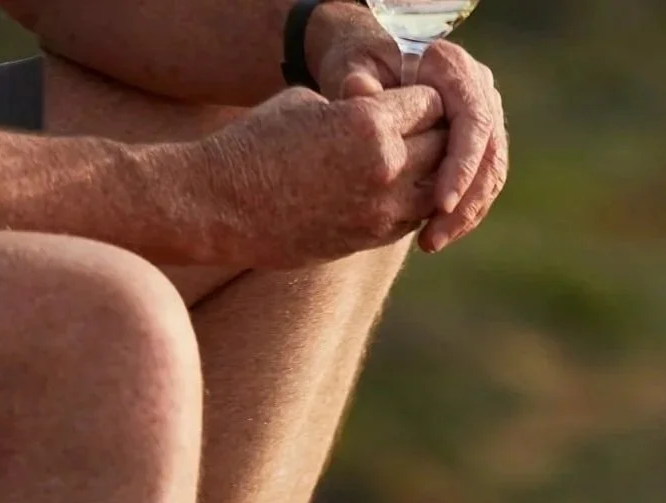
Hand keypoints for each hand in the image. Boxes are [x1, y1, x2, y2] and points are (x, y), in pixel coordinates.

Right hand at [193, 84, 448, 266]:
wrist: (222, 207)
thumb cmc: (257, 144)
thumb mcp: (308, 103)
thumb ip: (355, 107)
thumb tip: (382, 111)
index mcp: (370, 124)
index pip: (430, 104)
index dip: (424, 99)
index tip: (412, 99)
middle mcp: (385, 170)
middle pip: (443, 147)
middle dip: (435, 135)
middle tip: (422, 131)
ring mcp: (380, 211)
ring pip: (436, 190)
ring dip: (430, 176)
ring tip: (413, 163)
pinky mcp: (370, 239)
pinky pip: (412, 219)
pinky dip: (413, 204)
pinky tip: (396, 192)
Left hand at [312, 16, 508, 253]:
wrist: (375, 62)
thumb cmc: (360, 62)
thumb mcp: (352, 63)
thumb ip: (356, 78)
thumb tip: (358, 90)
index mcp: (454, 67)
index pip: (473, 122)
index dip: (461, 167)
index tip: (440, 205)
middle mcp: (479, 89)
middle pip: (491, 154)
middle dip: (466, 203)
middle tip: (433, 239)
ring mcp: (484, 117)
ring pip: (492, 175)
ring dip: (466, 216)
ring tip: (431, 243)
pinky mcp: (479, 144)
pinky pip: (482, 184)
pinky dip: (464, 213)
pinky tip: (435, 235)